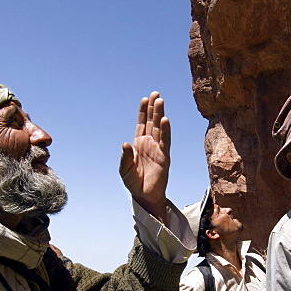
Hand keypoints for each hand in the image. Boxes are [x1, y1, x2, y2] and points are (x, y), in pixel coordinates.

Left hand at [119, 91, 169, 220]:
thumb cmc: (134, 183)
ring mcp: (157, 149)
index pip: (142, 124)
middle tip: (156, 94)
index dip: (143, 112)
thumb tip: (125, 143)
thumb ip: (125, 157)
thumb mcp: (124, 169)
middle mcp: (149, 144)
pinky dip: (165, 130)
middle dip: (153, 108)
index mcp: (139, 144)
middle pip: (152, 122)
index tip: (145, 99)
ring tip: (160, 101)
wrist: (144, 196)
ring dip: (159, 114)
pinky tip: (165, 120)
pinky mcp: (164, 157)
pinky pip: (165, 141)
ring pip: (159, 128)